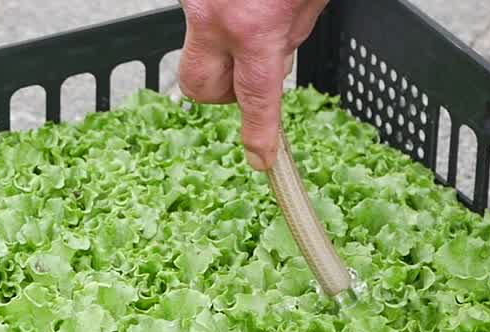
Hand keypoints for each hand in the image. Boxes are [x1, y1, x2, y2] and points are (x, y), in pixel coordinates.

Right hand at [177, 0, 328, 170]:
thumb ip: (294, 32)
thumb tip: (279, 54)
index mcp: (252, 26)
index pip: (255, 98)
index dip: (258, 134)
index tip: (261, 157)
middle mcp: (212, 16)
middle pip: (200, 86)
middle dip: (222, 90)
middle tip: (247, 73)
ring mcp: (194, 0)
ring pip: (200, 46)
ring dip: (223, 45)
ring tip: (253, 19)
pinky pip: (203, 16)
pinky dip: (223, 16)